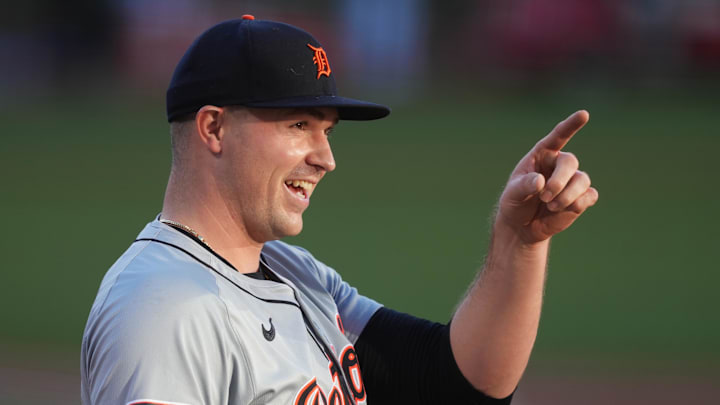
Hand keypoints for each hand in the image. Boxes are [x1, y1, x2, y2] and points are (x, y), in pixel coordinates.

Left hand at [496, 110, 598, 243]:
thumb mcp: (512, 194)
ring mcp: (572, 181)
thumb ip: (524, 186)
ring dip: (567, 195)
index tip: (584, 114)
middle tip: (545, 197)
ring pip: (582, 180)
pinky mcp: (582, 198)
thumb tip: (540, 181)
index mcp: (542, 155)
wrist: (523, 227)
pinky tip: (566, 209)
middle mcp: (559, 164)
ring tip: (550, 206)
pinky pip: (590, 195)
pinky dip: (579, 203)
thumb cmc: (515, 203)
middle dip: (559, 181)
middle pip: (570, 162)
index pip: (557, 136)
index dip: (570, 125)